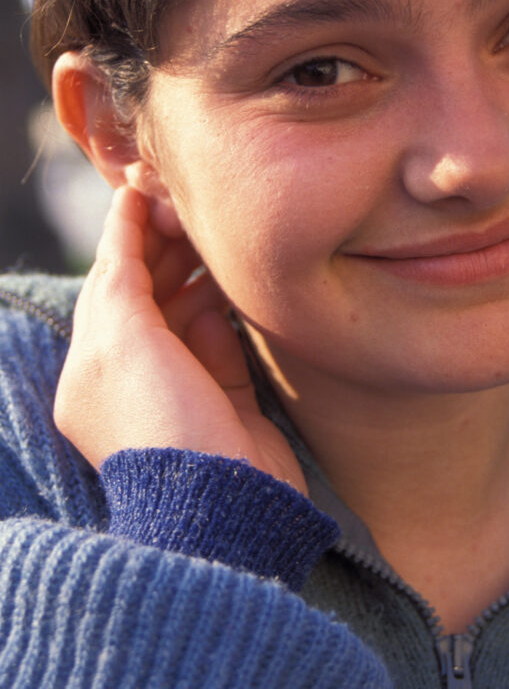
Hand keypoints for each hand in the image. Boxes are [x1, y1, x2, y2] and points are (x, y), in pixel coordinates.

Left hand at [54, 185, 306, 493]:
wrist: (221, 501)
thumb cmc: (161, 421)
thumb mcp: (123, 340)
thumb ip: (121, 279)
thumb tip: (128, 231)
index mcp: (92, 369)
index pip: (107, 283)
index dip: (124, 233)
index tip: (142, 187)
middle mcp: (134, 377)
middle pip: (148, 294)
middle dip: (165, 248)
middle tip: (188, 206)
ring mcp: (183, 388)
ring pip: (188, 313)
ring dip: (199, 272)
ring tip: (216, 234)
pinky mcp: (227, 401)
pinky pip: (224, 340)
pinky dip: (226, 309)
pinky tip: (235, 281)